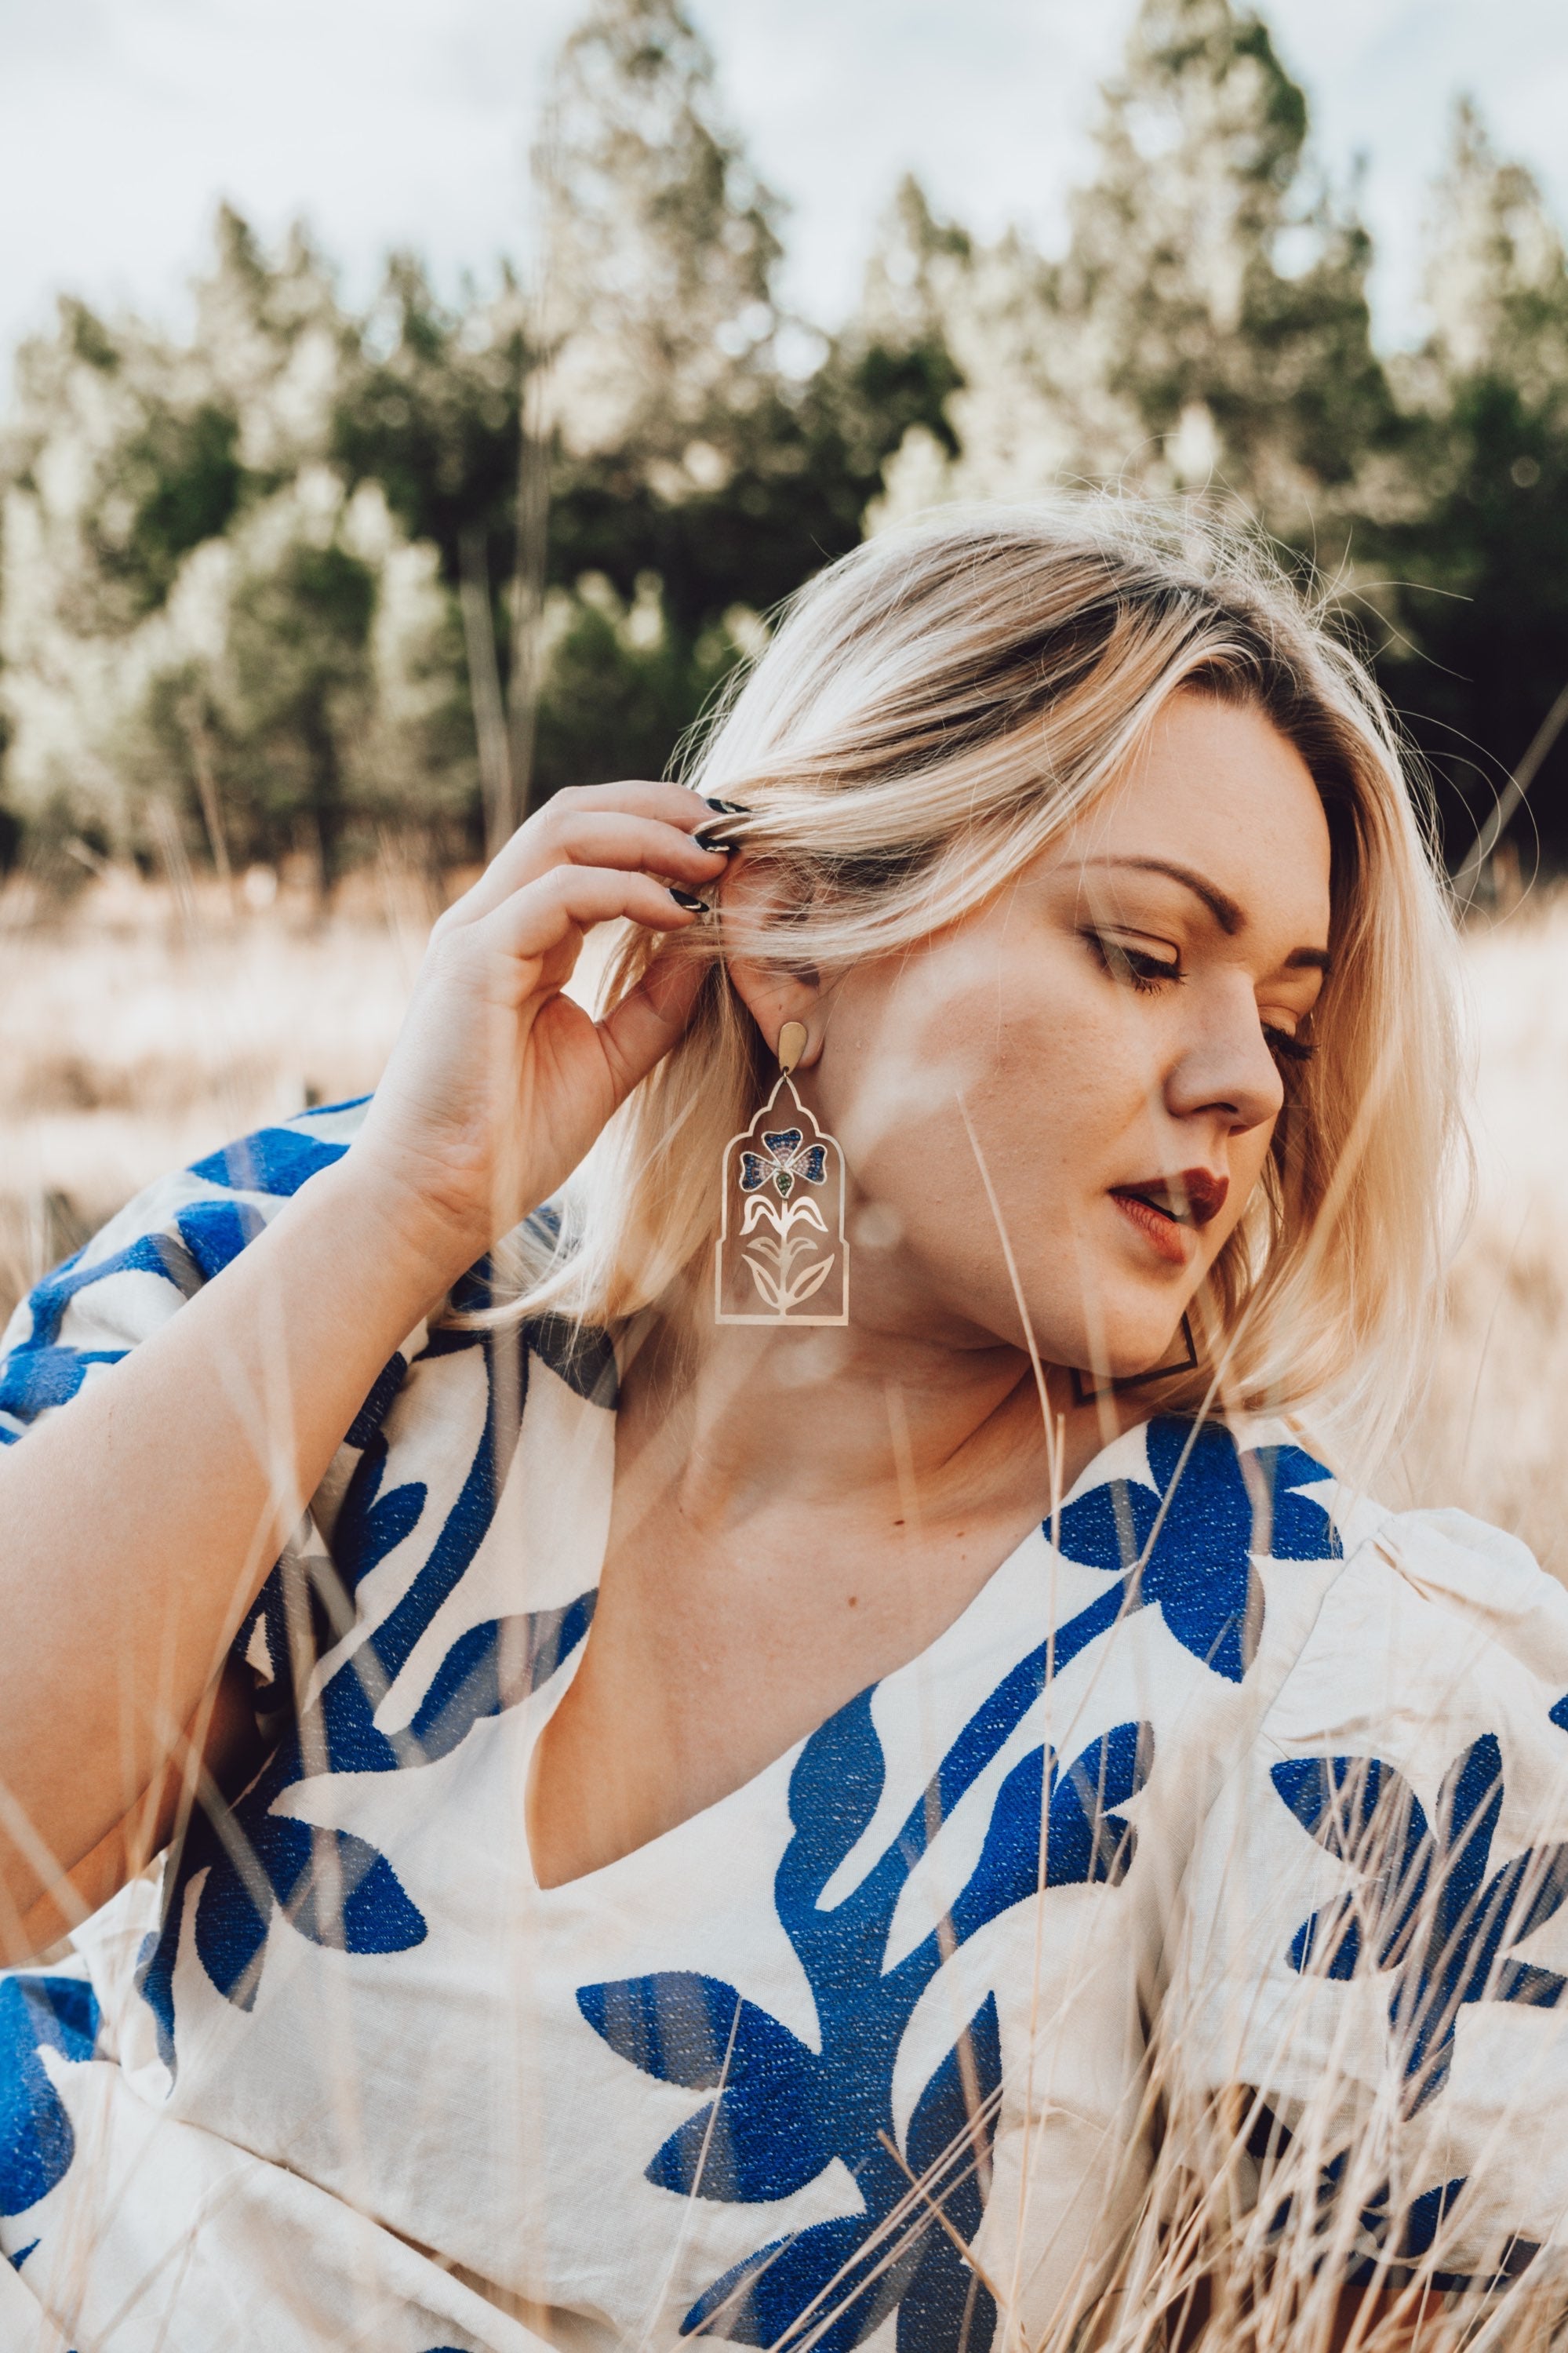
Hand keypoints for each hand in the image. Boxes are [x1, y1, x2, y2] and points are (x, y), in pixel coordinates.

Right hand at [346, 782, 723, 1288]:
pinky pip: (557, 891)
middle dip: (660, 808)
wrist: (438, 1198)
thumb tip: (712, 945)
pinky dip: (626, 889)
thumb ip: (657, 1001)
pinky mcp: (473, 959)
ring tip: (714, 860)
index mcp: (518, 936)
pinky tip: (679, 912)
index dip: (660, 831)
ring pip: (564, 831)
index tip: (731, 850)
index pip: (586, 843)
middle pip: (575, 814)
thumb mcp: (610, 1058)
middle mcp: (491, 919)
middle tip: (735, 830)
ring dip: (649, 833)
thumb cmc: (512, 1139)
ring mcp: (476, 932)